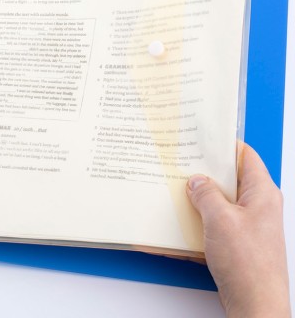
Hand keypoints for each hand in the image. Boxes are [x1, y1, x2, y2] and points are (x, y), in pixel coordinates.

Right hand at [186, 143, 290, 317]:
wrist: (255, 305)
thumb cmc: (248, 264)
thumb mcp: (220, 219)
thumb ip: (206, 194)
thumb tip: (197, 181)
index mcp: (262, 193)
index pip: (246, 156)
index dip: (225, 144)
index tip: (204, 138)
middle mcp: (257, 206)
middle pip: (230, 178)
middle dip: (205, 172)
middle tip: (183, 163)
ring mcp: (248, 224)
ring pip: (220, 200)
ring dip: (199, 197)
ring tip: (177, 189)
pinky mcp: (237, 241)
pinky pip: (215, 221)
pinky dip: (199, 218)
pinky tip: (181, 220)